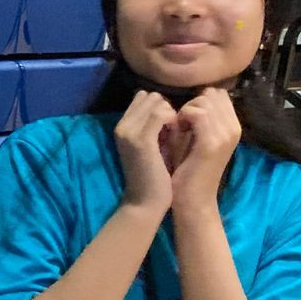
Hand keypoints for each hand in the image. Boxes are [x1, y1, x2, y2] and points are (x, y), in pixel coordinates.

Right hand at [113, 91, 180, 215]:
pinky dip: (173, 120)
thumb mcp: (153, 145)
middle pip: (151, 96)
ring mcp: (130, 132)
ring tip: (176, 134)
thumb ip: (155, 125)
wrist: (146, 203)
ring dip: (172, 114)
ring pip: (157, 102)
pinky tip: (177, 135)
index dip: (161, 107)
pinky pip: (161, 113)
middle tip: (175, 130)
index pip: (143, 97)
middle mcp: (122, 126)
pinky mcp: (141, 139)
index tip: (170, 125)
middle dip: (167, 108)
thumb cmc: (154, 176)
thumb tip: (167, 105)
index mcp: (123, 126)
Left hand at [171, 88, 240, 209]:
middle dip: (192, 103)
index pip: (218, 94)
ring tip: (179, 128)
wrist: (192, 200)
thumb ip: (199, 117)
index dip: (199, 100)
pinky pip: (197, 114)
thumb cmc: (189, 168)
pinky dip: (182, 117)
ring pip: (204, 101)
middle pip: (212, 94)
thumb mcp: (197, 137)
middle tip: (181, 123)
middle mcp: (234, 128)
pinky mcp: (212, 143)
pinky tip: (177, 130)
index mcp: (233, 126)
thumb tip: (193, 96)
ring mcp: (225, 135)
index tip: (187, 118)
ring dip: (186, 110)